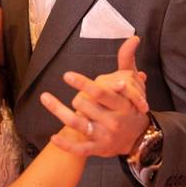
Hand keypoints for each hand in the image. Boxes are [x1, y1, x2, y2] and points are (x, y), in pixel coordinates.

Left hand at [40, 36, 148, 156]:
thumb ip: (127, 61)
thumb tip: (133, 37)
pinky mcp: (97, 149)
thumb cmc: (131, 106)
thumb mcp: (132, 84)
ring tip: (46, 98)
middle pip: (85, 106)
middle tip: (75, 96)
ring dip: (59, 112)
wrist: (139, 138)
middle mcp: (113, 122)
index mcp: (121, 105)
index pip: (100, 93)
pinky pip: (79, 149)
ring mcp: (104, 137)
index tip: (67, 75)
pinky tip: (53, 136)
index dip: (83, 83)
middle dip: (77, 98)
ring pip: (78, 125)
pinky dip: (66, 144)